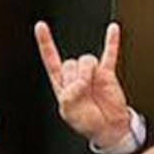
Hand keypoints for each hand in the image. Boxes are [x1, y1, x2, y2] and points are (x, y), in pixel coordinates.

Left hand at [36, 20, 135, 152]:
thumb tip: (80, 81)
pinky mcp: (107, 72)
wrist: (108, 127)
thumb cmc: (87, 122)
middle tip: (82, 91)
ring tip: (92, 86)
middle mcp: (75, 76)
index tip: (41, 26)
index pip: (51, 60)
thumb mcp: (68, 113)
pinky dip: (111, 41)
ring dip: (88, 73)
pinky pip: (109, 53)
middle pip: (70, 62)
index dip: (46, 43)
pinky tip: (112, 29)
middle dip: (75, 77)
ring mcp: (91, 73)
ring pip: (86, 59)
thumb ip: (69, 96)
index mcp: (61, 85)